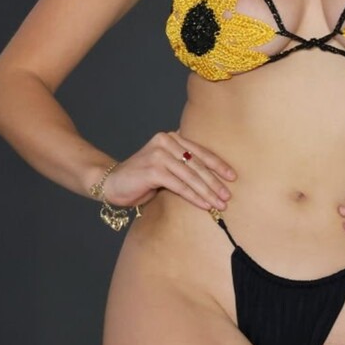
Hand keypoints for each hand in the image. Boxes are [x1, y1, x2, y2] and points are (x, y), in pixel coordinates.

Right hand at [93, 130, 236, 213]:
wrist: (111, 183)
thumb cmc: (142, 179)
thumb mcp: (166, 169)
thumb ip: (184, 167)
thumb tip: (214, 181)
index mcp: (171, 138)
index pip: (200, 152)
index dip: (218, 165)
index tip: (233, 177)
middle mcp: (165, 142)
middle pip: (198, 164)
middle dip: (216, 182)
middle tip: (228, 196)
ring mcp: (159, 154)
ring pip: (191, 176)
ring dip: (208, 192)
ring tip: (220, 204)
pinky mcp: (153, 169)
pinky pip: (180, 185)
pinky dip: (194, 196)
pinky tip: (205, 205)